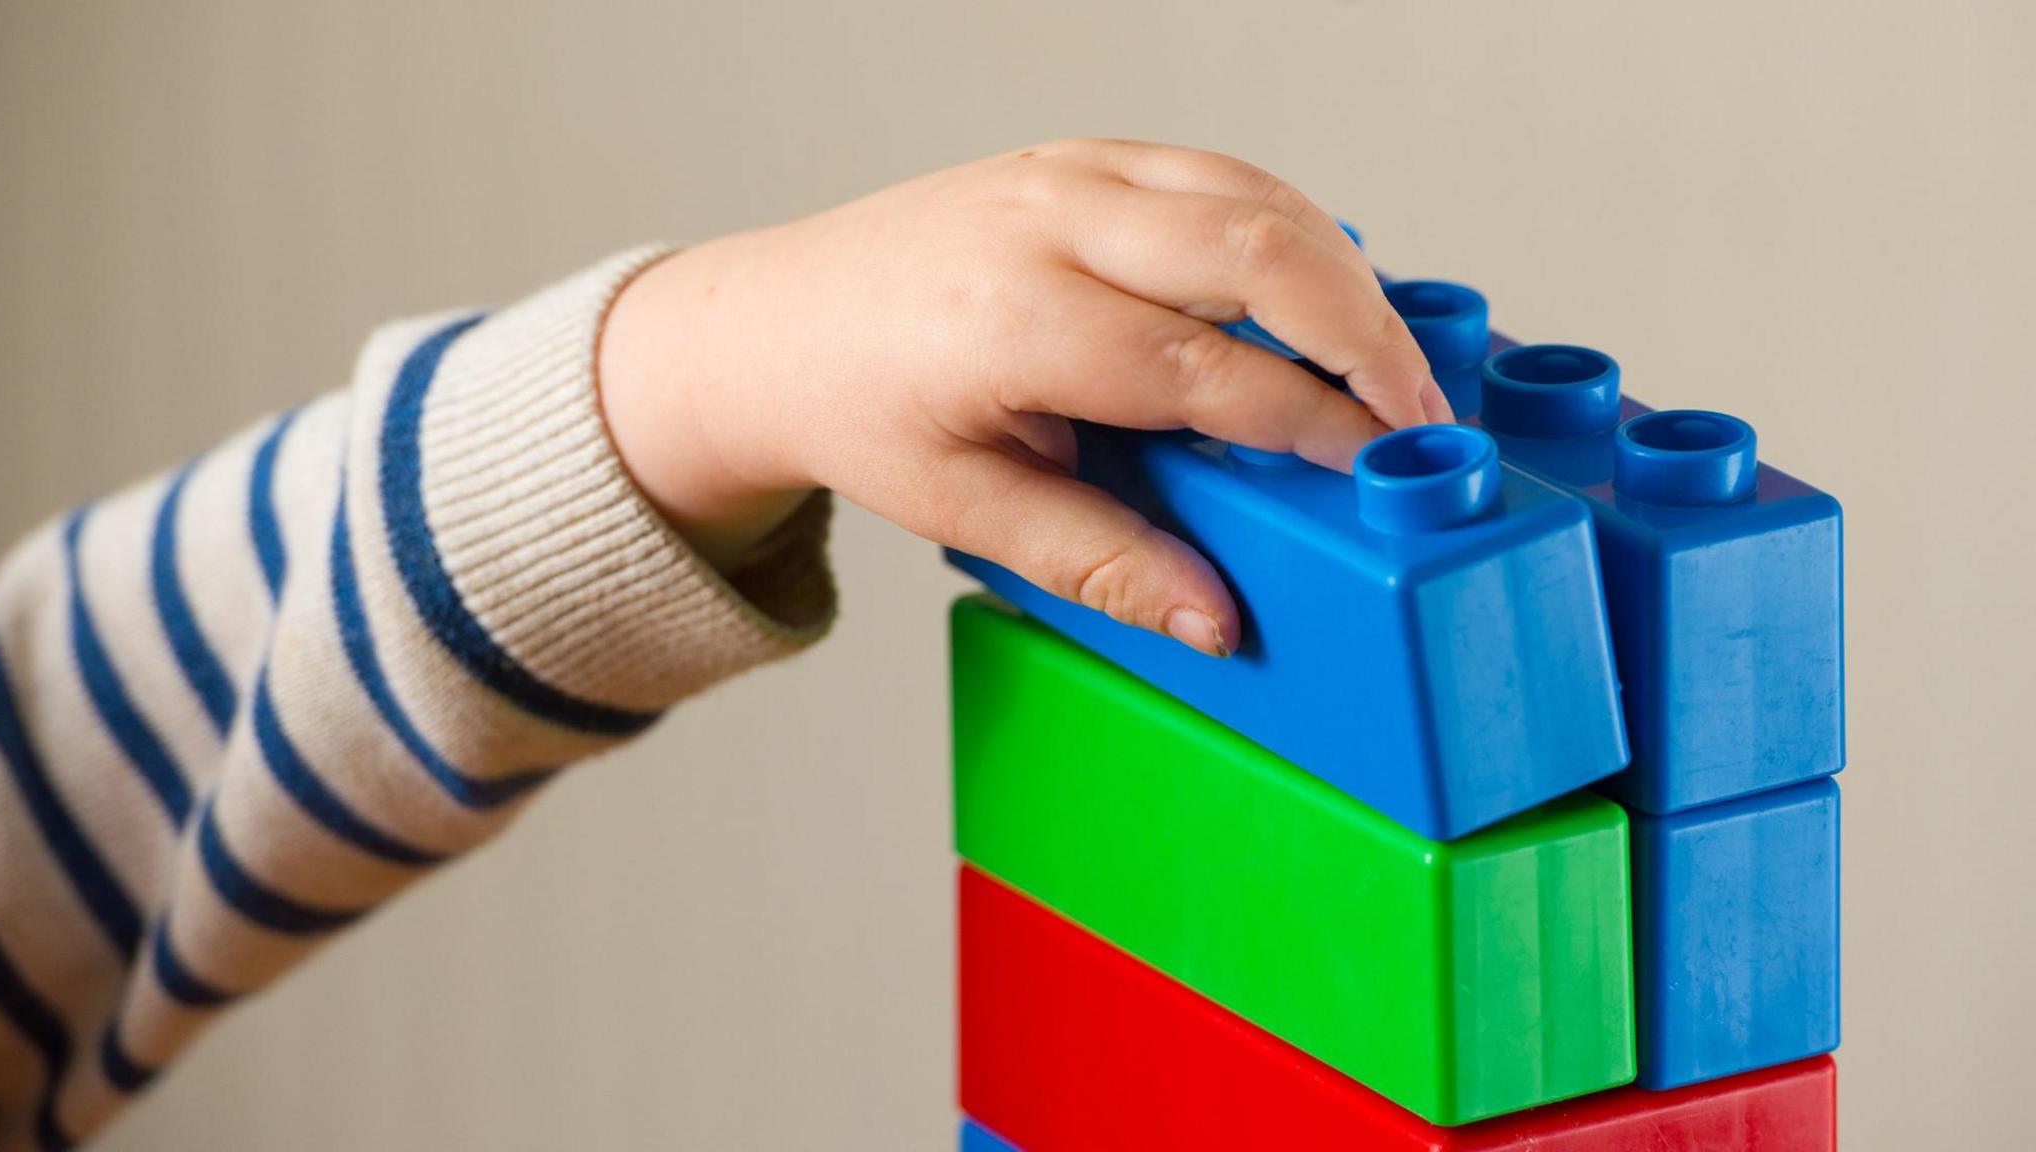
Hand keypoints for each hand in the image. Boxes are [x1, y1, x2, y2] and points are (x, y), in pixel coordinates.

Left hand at [599, 139, 1447, 655]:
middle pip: (1258, 250)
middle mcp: (1047, 219)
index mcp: (1014, 318)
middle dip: (1364, 335)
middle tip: (1424, 417)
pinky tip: (1325, 297)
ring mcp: (1067, 169)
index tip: (1381, 473)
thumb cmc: (860, 412)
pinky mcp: (1082, 155)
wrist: (774, 325)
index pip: (1208, 369)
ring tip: (1394, 367)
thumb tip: (1217, 619)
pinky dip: (1291, 230)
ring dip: (1343, 276)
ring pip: (1254, 195)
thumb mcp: (965, 510)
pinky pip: (1220, 174)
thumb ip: (1101, 562)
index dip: (1313, 424)